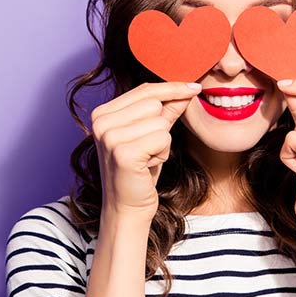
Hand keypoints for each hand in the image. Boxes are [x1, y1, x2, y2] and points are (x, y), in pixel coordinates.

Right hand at [90, 81, 200, 218]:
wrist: (127, 209)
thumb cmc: (140, 172)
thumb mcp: (152, 135)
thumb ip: (166, 110)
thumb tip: (187, 89)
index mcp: (102, 113)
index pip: (144, 90)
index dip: (171, 89)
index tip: (194, 87)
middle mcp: (100, 122)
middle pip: (154, 103)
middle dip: (161, 126)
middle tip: (148, 149)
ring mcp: (109, 137)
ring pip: (160, 121)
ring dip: (162, 142)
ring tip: (147, 159)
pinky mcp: (123, 153)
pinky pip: (163, 137)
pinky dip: (162, 153)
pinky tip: (148, 166)